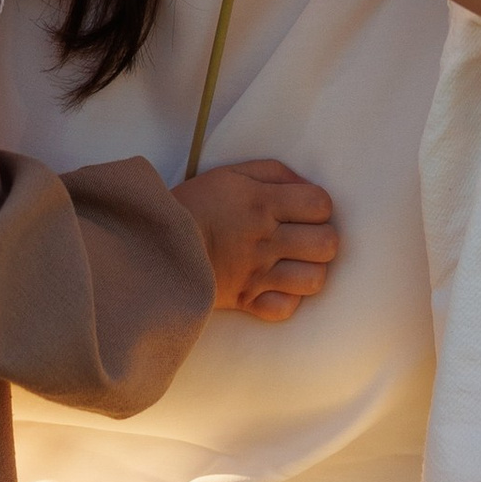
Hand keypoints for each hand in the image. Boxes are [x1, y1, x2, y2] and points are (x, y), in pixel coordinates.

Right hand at [172, 157, 339, 321]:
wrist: (154, 243)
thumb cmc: (195, 204)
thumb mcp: (231, 174)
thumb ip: (274, 173)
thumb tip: (306, 185)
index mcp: (262, 202)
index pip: (320, 204)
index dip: (319, 207)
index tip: (304, 210)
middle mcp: (265, 238)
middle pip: (326, 244)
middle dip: (322, 240)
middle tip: (304, 238)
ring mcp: (257, 273)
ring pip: (313, 280)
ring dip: (310, 271)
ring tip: (295, 264)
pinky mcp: (245, 300)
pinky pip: (285, 309)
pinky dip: (286, 299)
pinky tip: (276, 286)